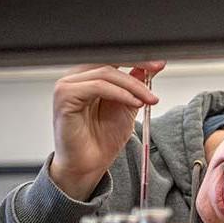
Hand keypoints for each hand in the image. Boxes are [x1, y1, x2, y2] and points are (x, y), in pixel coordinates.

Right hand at [50, 61, 165, 199]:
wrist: (89, 165)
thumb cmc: (102, 139)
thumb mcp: (128, 106)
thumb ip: (136, 85)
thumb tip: (151, 66)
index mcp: (89, 77)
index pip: (113, 57)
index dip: (136, 57)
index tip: (159, 63)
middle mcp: (76, 77)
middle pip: (110, 60)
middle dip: (138, 65)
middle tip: (156, 71)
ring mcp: (68, 85)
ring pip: (106, 73)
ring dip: (133, 85)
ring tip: (148, 99)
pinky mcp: (65, 96)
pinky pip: (97, 86)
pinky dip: (120, 93)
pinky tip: (134, 103)